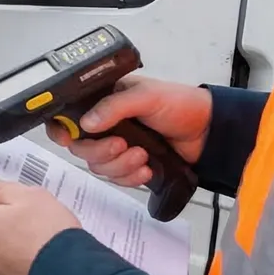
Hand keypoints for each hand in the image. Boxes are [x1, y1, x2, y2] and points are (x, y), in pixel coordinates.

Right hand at [48, 76, 210, 187]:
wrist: (210, 132)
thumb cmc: (181, 104)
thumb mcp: (147, 96)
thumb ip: (114, 107)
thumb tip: (86, 123)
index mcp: (104, 101)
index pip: (70, 116)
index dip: (62, 129)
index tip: (69, 138)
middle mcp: (107, 125)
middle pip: (81, 147)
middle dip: (100, 151)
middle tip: (122, 145)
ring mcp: (119, 146)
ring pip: (98, 166)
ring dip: (119, 165)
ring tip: (142, 156)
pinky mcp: (132, 165)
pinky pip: (117, 178)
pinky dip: (130, 177)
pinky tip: (146, 169)